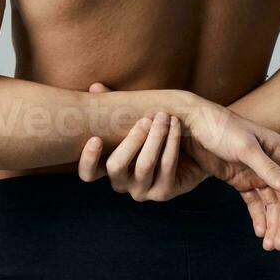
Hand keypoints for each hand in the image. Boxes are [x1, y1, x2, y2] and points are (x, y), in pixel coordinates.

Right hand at [77, 83, 208, 200]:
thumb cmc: (153, 131)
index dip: (88, 160)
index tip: (96, 139)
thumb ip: (112, 105)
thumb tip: (95, 87)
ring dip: (155, 138)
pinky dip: (171, 144)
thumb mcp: (132, 118)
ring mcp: (142, 190)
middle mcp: (121, 182)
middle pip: (116, 167)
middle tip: (145, 120)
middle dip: (130, 141)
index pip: (88, 174)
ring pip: (144, 165)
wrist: (191, 147)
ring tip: (164, 117)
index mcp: (108, 166)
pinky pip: (166, 167)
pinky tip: (176, 126)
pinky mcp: (163, 192)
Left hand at [179, 103, 279, 249]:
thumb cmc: (219, 128)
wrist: (189, 124)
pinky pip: (254, 202)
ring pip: (270, 203)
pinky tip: (259, 231)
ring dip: (272, 223)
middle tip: (278, 245)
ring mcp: (254, 172)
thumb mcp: (245, 148)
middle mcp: (271, 163)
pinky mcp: (239, 178)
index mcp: (278, 152)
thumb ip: (268, 170)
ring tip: (269, 244)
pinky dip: (258, 217)